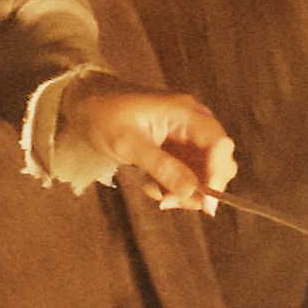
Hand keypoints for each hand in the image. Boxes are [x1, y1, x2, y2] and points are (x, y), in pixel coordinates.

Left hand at [63, 83, 234, 207]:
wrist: (88, 105)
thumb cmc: (105, 116)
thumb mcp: (130, 144)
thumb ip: (163, 168)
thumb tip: (192, 192)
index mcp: (185, 113)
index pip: (219, 144)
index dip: (218, 174)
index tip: (206, 203)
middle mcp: (193, 123)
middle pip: (218, 160)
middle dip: (200, 188)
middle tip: (171, 202)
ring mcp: (187, 136)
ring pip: (205, 172)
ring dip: (185, 190)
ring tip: (157, 194)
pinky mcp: (179, 148)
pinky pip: (189, 173)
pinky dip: (174, 186)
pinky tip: (152, 184)